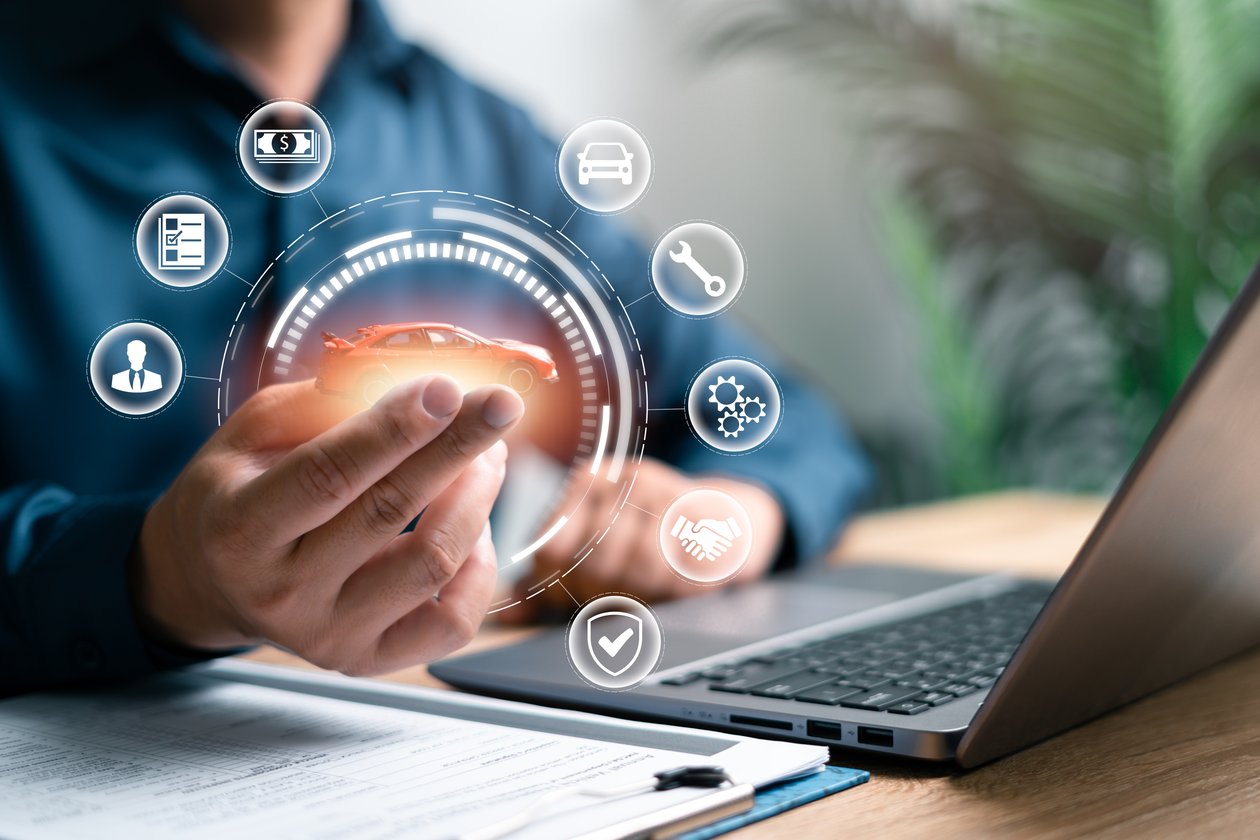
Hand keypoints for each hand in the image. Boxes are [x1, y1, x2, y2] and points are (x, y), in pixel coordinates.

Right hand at [131, 375, 523, 675]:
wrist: (208, 582)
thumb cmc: (237, 492)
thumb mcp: (252, 432)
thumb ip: (324, 402)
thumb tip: (412, 377)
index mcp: (241, 527)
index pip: (329, 474)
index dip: (394, 429)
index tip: (447, 388)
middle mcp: (282, 591)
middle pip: (390, 510)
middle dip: (457, 447)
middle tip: (503, 403)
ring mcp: (328, 634)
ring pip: (432, 562)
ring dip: (474, 496)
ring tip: (486, 454)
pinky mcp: (367, 659)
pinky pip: (453, 620)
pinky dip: (480, 566)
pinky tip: (473, 524)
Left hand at [506, 457, 784, 620]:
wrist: (722, 513)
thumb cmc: (643, 536)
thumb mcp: (594, 541)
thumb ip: (548, 576)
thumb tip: (503, 617)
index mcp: (589, 481)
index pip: (554, 550)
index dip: (561, 587)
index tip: (574, 596)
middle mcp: (628, 478)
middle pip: (597, 564)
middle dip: (602, 597)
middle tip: (613, 601)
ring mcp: (673, 496)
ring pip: (642, 572)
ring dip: (643, 597)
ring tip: (644, 593)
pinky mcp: (712, 521)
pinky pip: (685, 577)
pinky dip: (678, 595)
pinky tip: (676, 587)